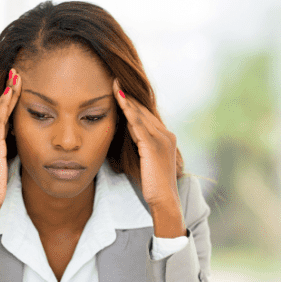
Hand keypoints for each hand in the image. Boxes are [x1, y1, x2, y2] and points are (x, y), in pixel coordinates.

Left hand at [113, 78, 179, 210]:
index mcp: (166, 137)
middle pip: (143, 111)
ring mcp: (161, 140)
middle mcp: (166, 135)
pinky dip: (128, 111)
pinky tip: (119, 101)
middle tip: (114, 80)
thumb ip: (141, 148)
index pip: (146, 115)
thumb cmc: (153, 186)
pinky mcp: (153, 146)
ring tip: (115, 85)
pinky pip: (138, 125)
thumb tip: (128, 138)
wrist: (164, 200)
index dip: (132, 103)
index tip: (119, 91)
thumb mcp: (147, 162)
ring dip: (127, 99)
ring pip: (140, 114)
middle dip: (128, 96)